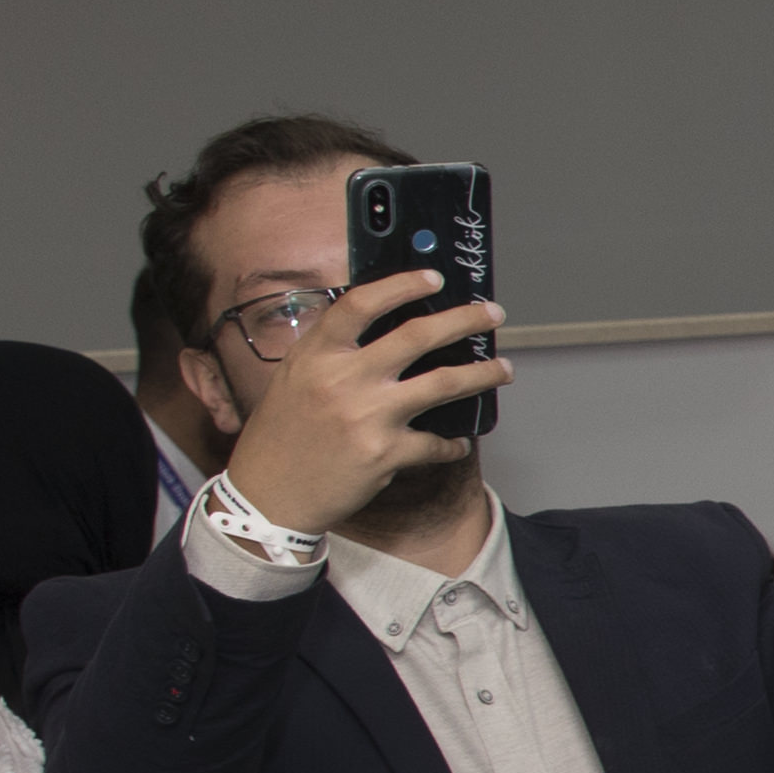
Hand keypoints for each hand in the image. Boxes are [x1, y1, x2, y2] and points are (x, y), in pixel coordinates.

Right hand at [219, 266, 505, 539]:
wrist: (270, 494)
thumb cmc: (282, 434)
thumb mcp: (295, 378)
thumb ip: (333, 352)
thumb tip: (384, 326)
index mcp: (317, 354)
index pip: (361, 303)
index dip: (401, 285)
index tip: (433, 278)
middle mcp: (342, 379)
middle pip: (417, 335)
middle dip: (464, 320)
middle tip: (493, 314)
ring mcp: (367, 416)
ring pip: (443, 383)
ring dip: (482, 374)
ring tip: (503, 369)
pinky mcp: (385, 453)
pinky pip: (436, 442)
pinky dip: (453, 443)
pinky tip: (458, 441)